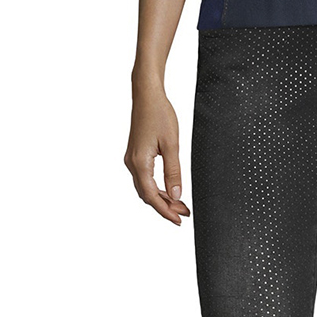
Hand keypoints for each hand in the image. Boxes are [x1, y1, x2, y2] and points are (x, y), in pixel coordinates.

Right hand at [125, 84, 190, 224]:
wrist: (146, 96)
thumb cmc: (159, 115)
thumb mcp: (172, 145)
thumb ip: (174, 171)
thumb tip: (177, 195)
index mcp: (140, 163)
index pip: (152, 196)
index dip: (165, 211)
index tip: (178, 220)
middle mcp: (132, 164)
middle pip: (147, 195)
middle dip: (165, 206)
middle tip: (184, 213)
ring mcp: (132, 160)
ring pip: (145, 187)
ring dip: (162, 198)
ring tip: (180, 204)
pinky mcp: (135, 155)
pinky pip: (144, 178)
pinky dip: (157, 187)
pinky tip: (169, 189)